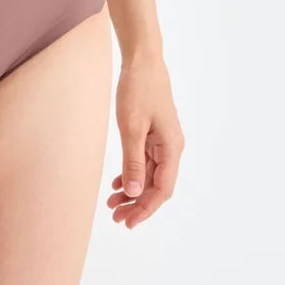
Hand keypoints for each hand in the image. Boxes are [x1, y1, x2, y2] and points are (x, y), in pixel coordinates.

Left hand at [108, 54, 183, 228]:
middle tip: (116, 218)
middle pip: (157, 185)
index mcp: (172, 147)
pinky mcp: (153, 134)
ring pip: (150, 175)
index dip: (146, 208)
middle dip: (138, 204)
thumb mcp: (132, 128)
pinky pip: (145, 162)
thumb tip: (135, 193)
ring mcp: (162, 141)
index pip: (162, 189)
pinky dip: (132, 174)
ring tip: (112, 205)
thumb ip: (133, 161)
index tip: (129, 223)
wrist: (142, 62)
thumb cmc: (138, 90)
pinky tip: (118, 184)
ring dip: (133, 191)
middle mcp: (172, 147)